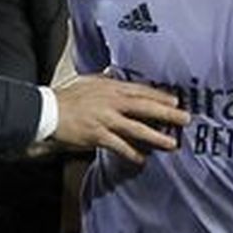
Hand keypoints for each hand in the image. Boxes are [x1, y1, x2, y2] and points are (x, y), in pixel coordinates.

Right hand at [50, 74, 188, 163]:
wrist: (47, 111)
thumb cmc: (67, 97)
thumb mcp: (88, 82)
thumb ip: (105, 80)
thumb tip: (115, 73)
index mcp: (110, 87)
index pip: (141, 90)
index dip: (160, 96)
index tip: (176, 100)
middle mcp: (111, 102)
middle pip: (144, 107)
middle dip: (167, 113)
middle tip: (185, 118)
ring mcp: (105, 119)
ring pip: (136, 128)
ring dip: (156, 136)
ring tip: (171, 143)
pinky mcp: (97, 135)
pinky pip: (119, 146)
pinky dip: (131, 153)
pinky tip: (142, 159)